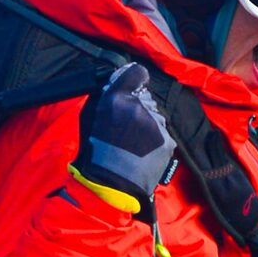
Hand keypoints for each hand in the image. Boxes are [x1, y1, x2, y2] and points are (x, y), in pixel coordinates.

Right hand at [76, 60, 172, 203]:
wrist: (111, 184)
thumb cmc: (95, 152)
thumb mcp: (90, 117)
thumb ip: (106, 97)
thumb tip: (118, 83)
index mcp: (117, 99)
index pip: (136, 72)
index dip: (135, 78)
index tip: (134, 86)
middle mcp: (139, 106)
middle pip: (146, 98)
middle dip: (139, 107)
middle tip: (127, 128)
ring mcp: (156, 123)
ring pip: (156, 116)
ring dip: (148, 125)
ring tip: (134, 144)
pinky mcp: (167, 140)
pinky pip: (163, 134)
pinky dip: (155, 141)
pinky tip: (143, 152)